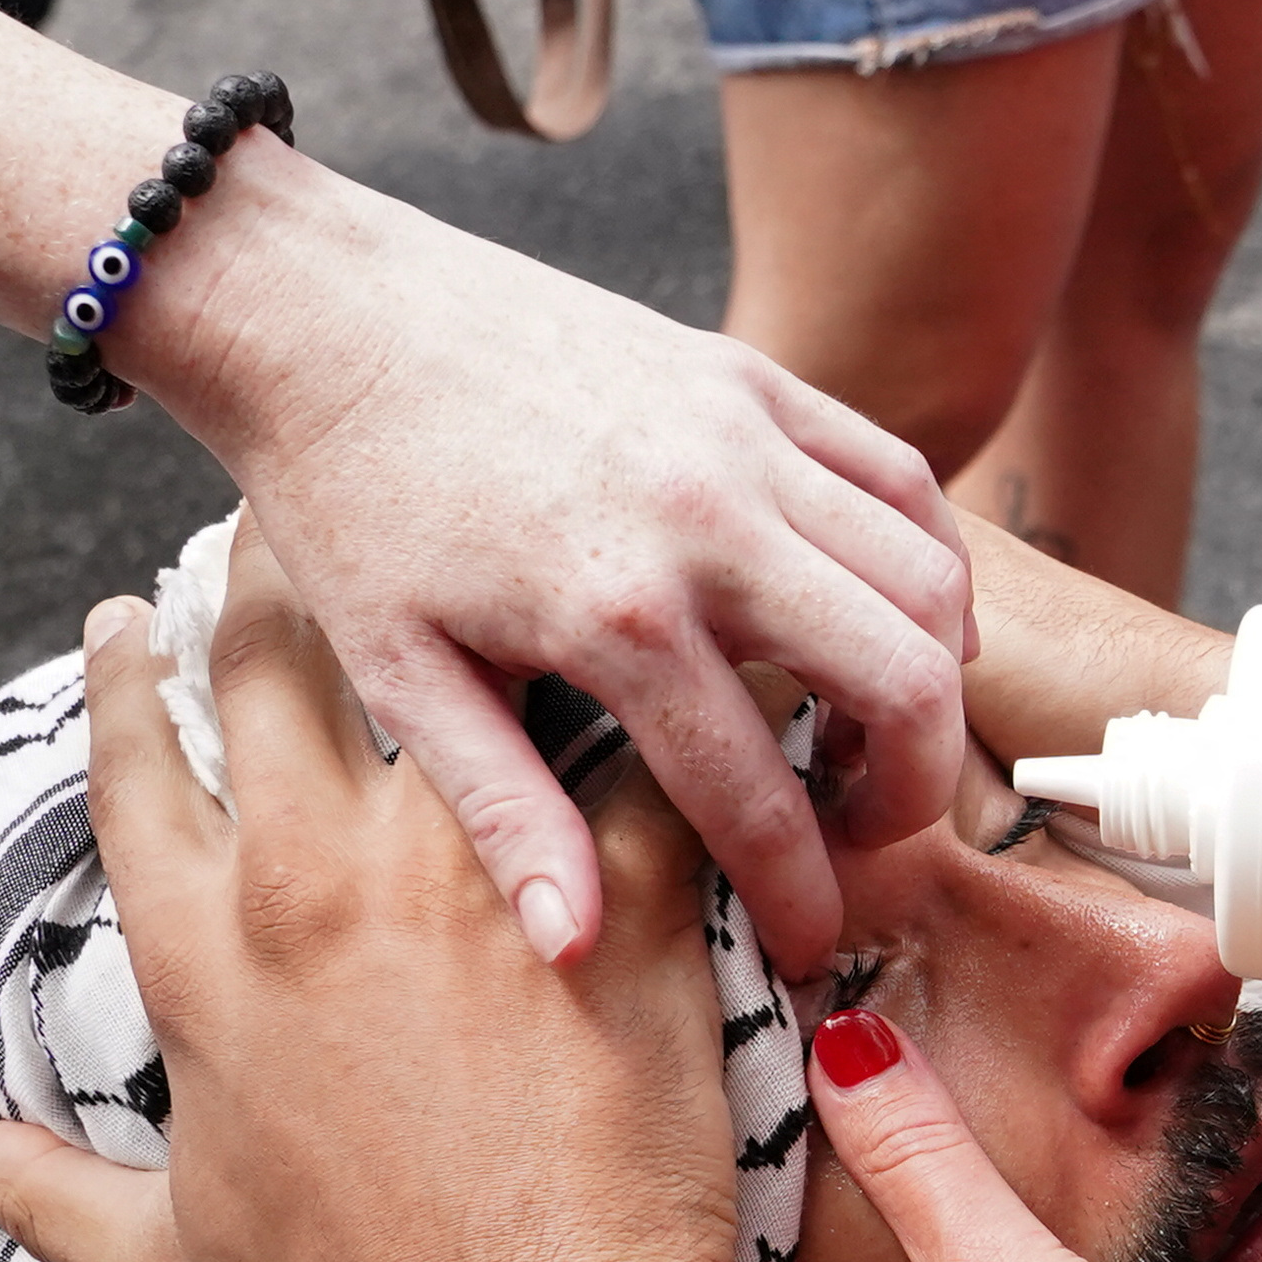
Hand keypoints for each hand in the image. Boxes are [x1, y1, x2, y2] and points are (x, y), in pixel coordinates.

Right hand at [0, 532, 749, 1261]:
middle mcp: (310, 880)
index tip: (132, 615)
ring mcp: (466, 874)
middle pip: (275, 663)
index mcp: (198, 954)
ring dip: (469, 604)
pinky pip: (650, 755)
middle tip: (306, 520)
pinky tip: (692, 645)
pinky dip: (672, 701)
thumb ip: (45, 1192)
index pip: (131, 766)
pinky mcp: (617, 898)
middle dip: (278, 575)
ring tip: (493, 549)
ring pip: (457, 671)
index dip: (127, 678)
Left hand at [159, 173, 975, 974]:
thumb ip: (505, 812)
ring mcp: (743, 439)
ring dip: (935, 680)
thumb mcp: (403, 678)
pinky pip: (903, 477)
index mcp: (614, 617)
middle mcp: (707, 523)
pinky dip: (927, 561)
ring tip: (876, 729)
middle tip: (862, 829)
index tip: (809, 938)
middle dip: (914, 793)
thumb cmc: (354, 498)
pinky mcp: (752, 378)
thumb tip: (572, 945)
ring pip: (931, 581)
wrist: (326, 315)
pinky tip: (893, 614)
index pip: (762, 796)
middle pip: (905, 684)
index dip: (802, 892)